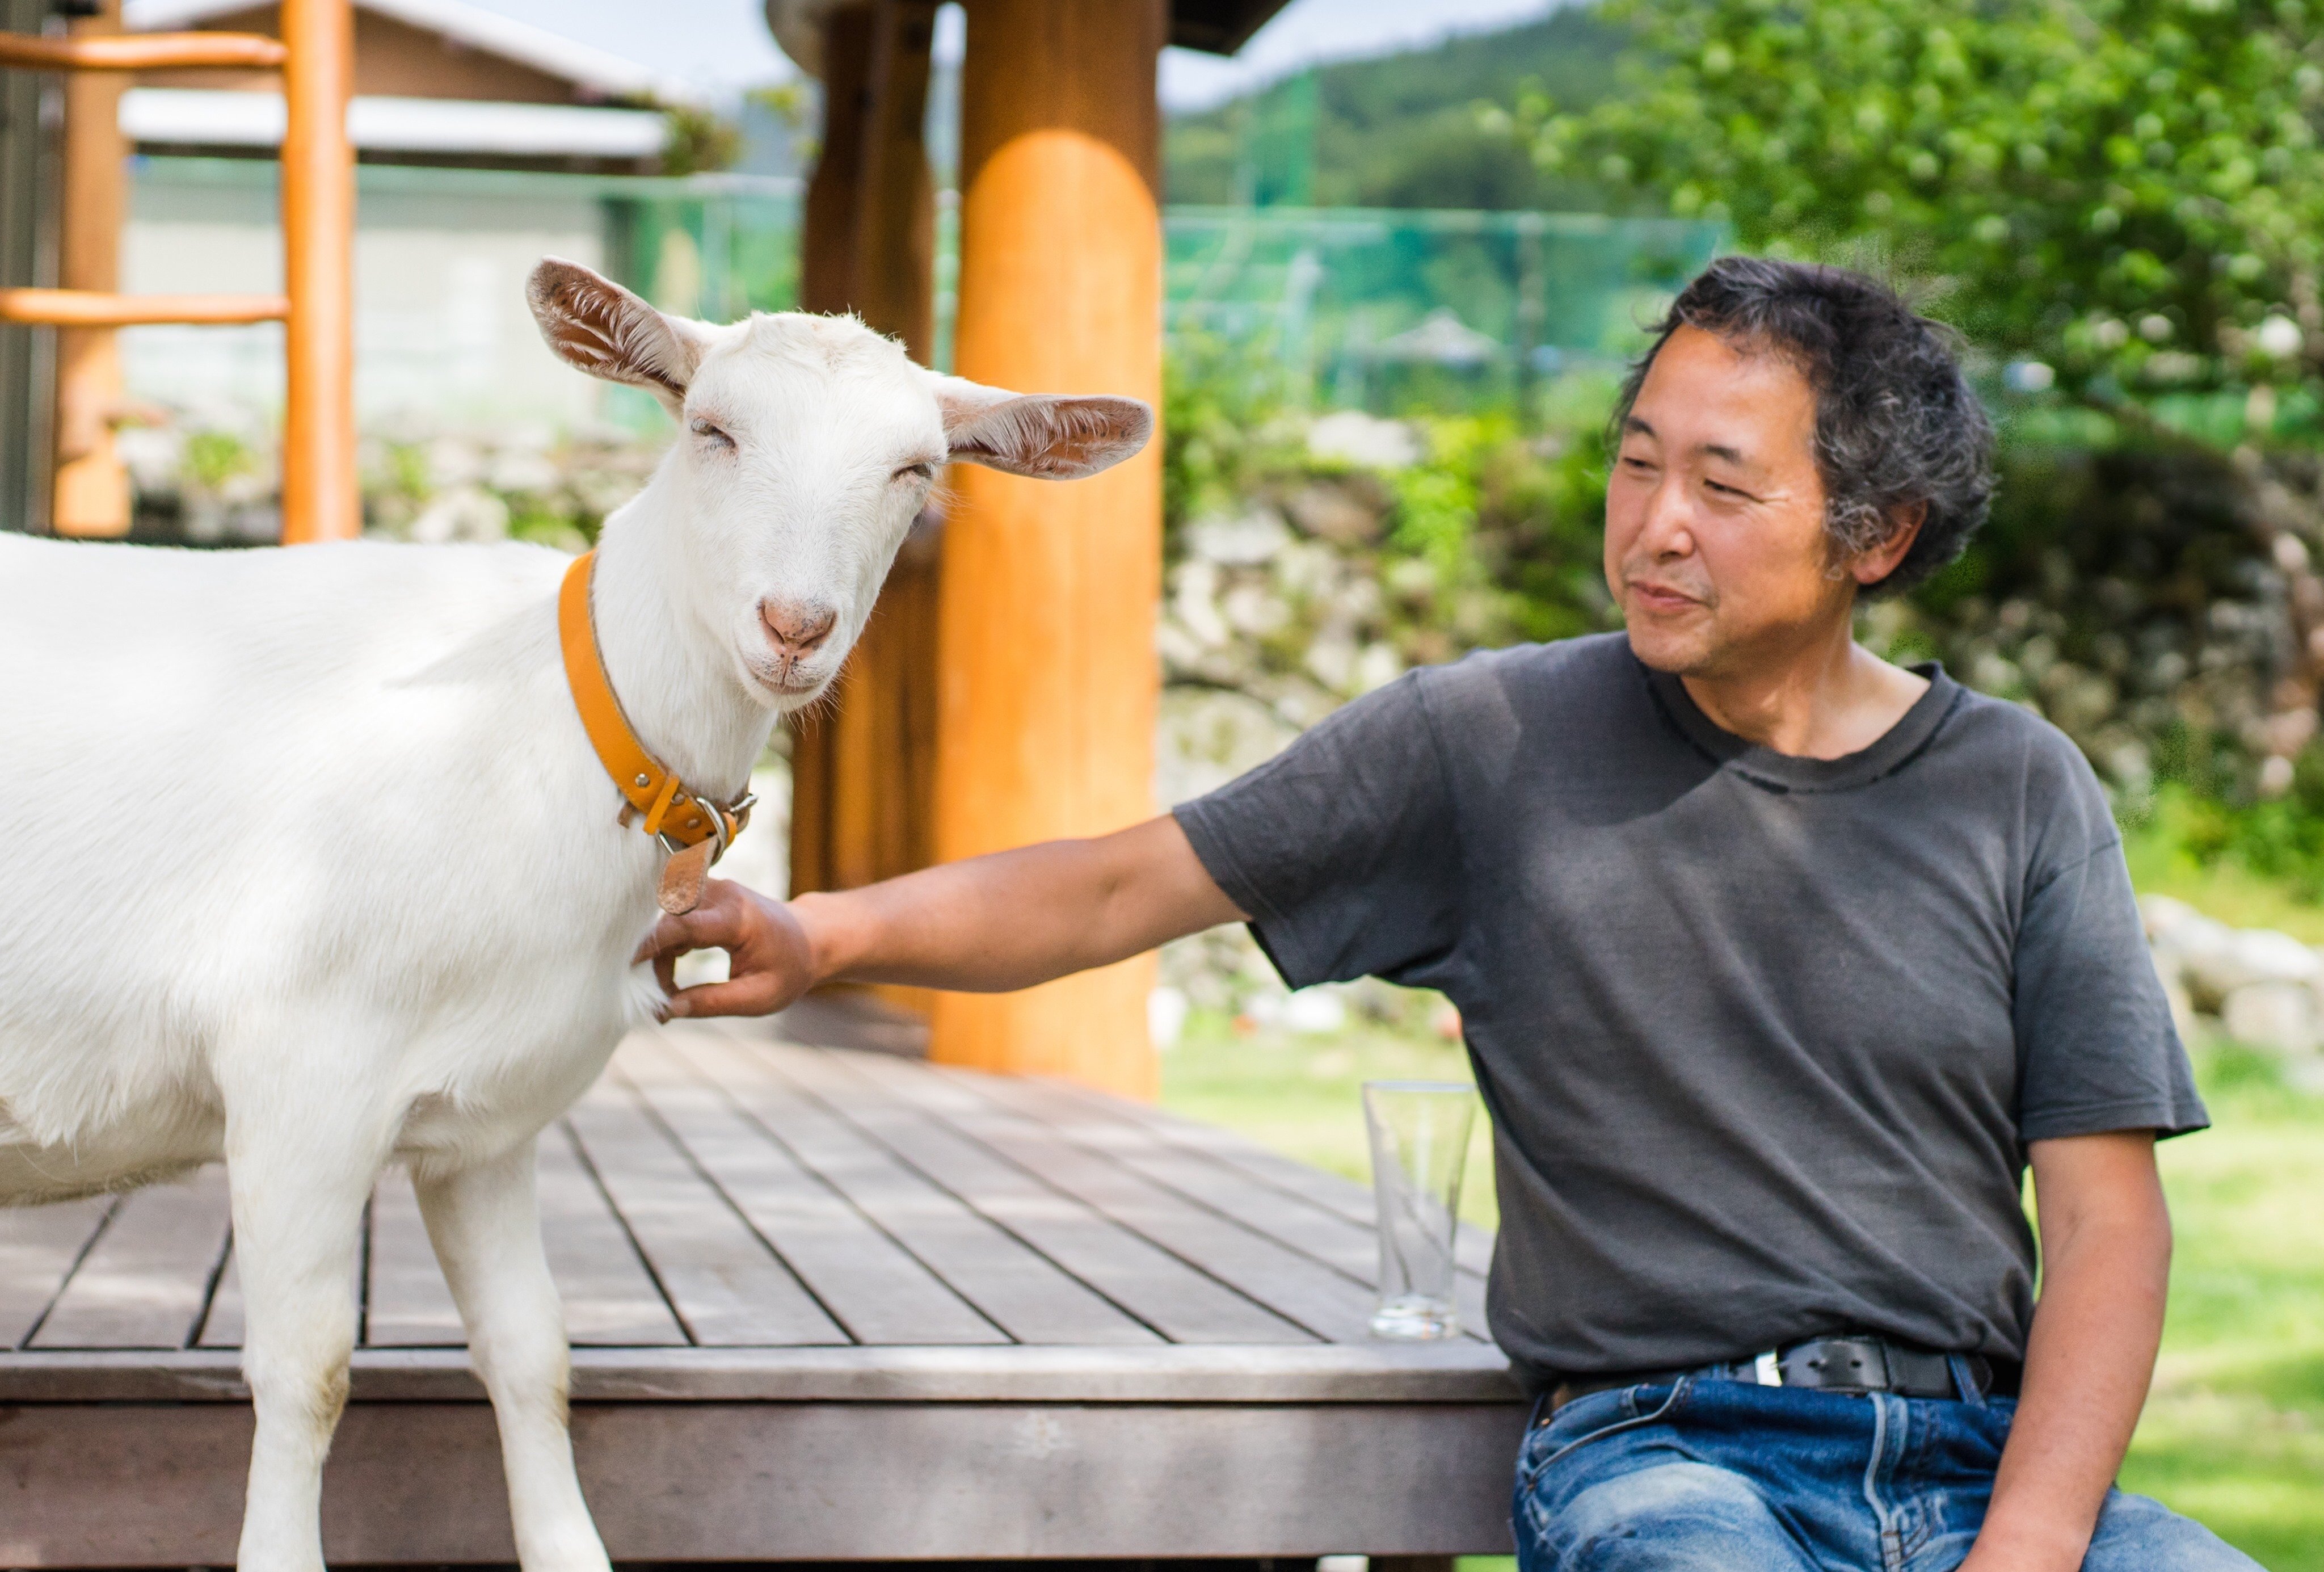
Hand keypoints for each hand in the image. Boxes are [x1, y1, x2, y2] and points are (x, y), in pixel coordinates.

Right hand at [631, 878, 815, 1017]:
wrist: (811, 938)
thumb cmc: (789, 968)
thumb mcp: (759, 997)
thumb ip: (714, 1002)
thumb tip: (669, 1010)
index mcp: (738, 916)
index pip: (685, 924)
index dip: (652, 943)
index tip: (627, 966)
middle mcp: (721, 894)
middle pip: (669, 922)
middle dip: (653, 959)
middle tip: (657, 1000)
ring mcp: (712, 890)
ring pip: (666, 921)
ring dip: (659, 956)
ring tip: (668, 995)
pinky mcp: (704, 895)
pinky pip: (673, 920)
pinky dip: (666, 948)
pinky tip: (670, 979)